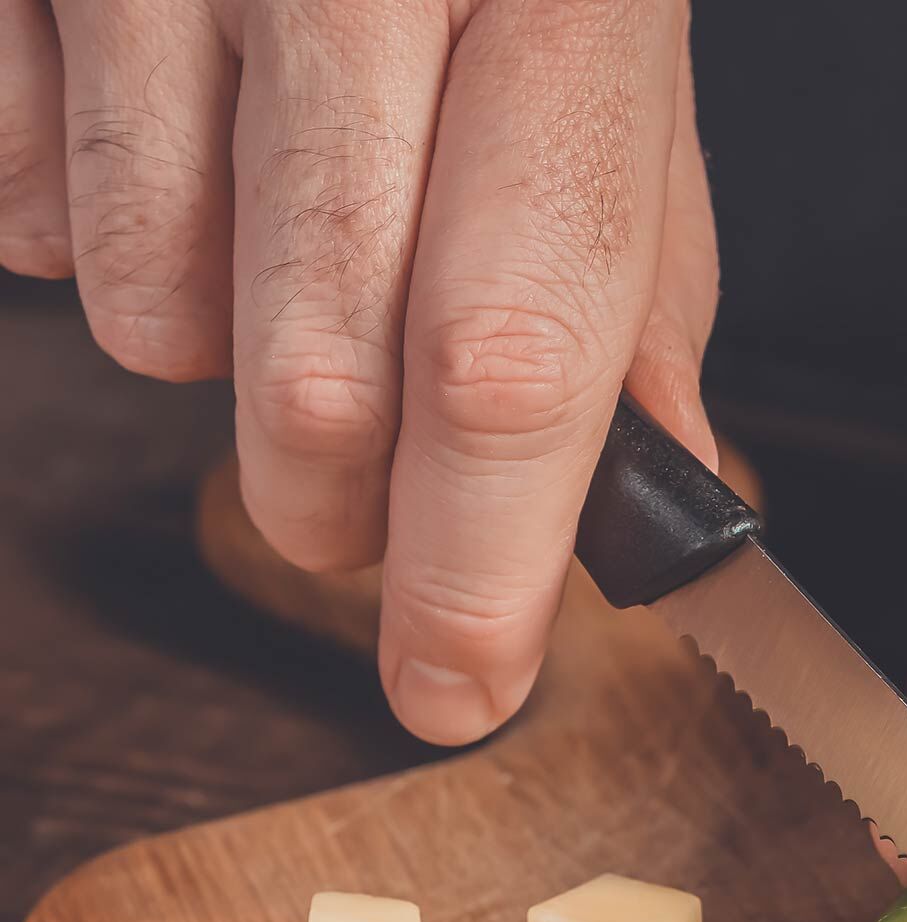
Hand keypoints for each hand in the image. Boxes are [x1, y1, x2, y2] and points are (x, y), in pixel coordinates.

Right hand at [0, 0, 715, 744]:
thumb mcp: (620, 48)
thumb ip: (637, 271)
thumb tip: (661, 478)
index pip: (509, 361)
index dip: (475, 565)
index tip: (457, 690)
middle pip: (314, 382)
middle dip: (340, 518)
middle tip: (366, 519)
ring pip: (151, 318)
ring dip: (220, 355)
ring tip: (274, 238)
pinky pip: (26, 214)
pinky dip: (96, 231)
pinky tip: (166, 140)